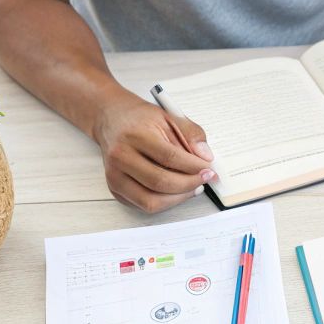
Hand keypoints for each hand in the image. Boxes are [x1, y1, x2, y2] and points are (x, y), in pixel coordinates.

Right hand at [91, 95, 216, 212]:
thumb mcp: (171, 117)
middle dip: (189, 184)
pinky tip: (177, 191)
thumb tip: (206, 157)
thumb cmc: (140, 119)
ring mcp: (114, 176)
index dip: (194, 167)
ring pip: (151, 201)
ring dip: (178, 198)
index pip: (169, 158)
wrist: (112, 120)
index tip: (210, 169)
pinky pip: (144, 205)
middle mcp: (120, 158)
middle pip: (160, 182)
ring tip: (193, 187)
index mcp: (135, 136)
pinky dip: (166, 202)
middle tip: (205, 179)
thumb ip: (192, 135)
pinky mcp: (115, 189)